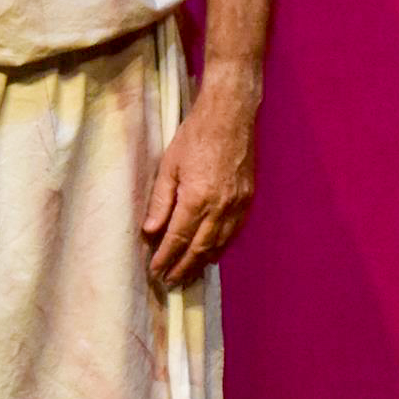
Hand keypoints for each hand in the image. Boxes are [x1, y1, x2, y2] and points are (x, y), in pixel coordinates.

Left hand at [141, 93, 255, 286]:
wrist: (230, 116)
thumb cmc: (194, 136)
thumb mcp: (168, 166)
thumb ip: (160, 201)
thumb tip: (150, 231)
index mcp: (197, 198)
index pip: (178, 238)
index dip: (165, 257)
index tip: (155, 271)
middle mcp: (220, 207)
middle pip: (200, 248)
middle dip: (184, 267)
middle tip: (170, 282)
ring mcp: (237, 205)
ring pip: (220, 244)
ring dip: (203, 262)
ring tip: (188, 274)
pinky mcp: (248, 200)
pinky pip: (234, 232)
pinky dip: (221, 247)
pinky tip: (212, 253)